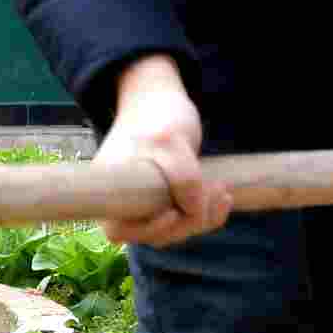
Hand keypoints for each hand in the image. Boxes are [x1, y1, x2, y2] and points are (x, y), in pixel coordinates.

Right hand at [97, 57, 227, 247]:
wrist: (159, 98)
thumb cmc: (158, 116)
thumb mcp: (171, 142)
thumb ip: (183, 180)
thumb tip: (194, 213)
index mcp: (109, 189)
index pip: (120, 229)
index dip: (148, 229)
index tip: (174, 212)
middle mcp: (122, 200)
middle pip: (153, 234)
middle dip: (187, 221)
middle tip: (215, 192)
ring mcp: (144, 201)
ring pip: (172, 229)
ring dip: (201, 217)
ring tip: (223, 191)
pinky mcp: (164, 199)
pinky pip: (183, 219)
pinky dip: (205, 213)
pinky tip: (223, 197)